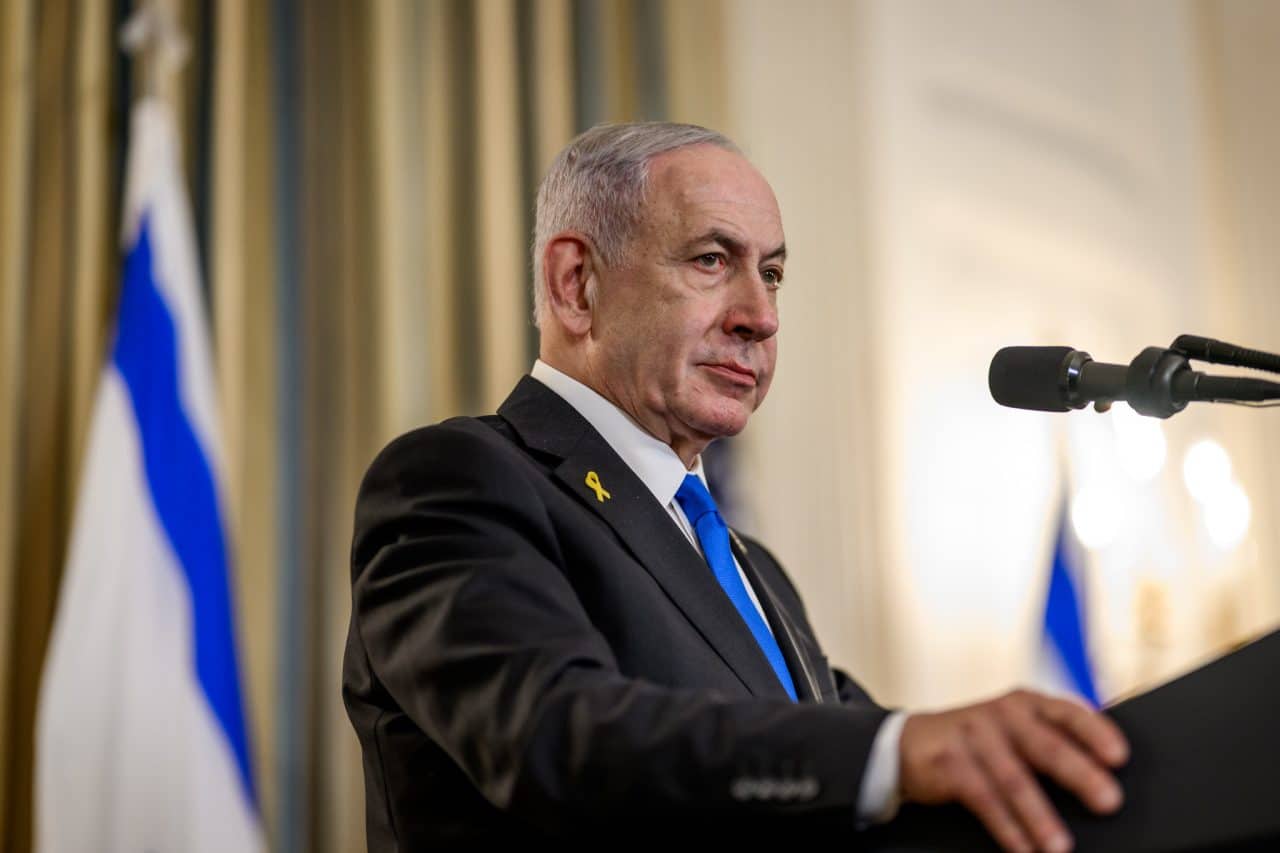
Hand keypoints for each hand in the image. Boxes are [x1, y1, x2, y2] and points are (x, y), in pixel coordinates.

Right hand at [898, 689, 1128, 852]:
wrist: (910, 742)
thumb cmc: (977, 741)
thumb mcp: (1013, 731)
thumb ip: (1049, 742)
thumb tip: (1100, 782)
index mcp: (1026, 704)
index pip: (1067, 712)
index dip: (1095, 733)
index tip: (1120, 756)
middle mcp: (1002, 714)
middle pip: (1046, 746)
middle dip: (1080, 775)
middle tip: (1108, 801)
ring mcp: (974, 735)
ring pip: (1014, 779)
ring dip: (1040, 817)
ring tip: (1061, 845)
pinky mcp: (950, 761)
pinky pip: (984, 798)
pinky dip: (1007, 827)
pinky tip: (1023, 848)